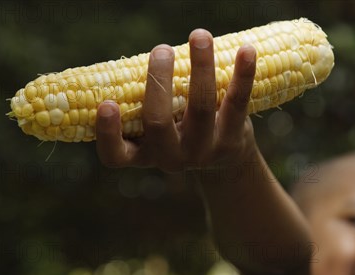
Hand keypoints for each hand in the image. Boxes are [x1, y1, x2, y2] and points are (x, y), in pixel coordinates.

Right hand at [96, 29, 256, 172]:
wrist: (224, 158)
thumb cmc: (179, 128)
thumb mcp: (157, 124)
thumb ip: (145, 100)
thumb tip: (146, 54)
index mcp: (143, 153)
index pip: (116, 155)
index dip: (108, 134)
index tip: (107, 104)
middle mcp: (170, 158)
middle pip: (158, 122)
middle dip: (158, 82)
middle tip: (161, 49)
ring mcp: (203, 152)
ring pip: (201, 107)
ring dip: (200, 66)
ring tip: (199, 35)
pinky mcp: (232, 142)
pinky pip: (237, 103)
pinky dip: (243, 74)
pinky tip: (247, 49)